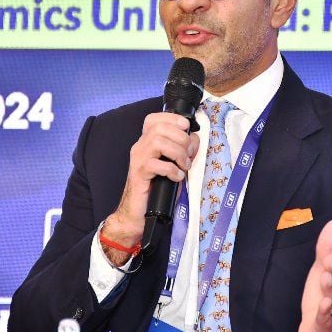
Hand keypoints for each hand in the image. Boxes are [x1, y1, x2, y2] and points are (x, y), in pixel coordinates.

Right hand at [101, 112, 198, 264]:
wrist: (137, 213)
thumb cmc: (157, 189)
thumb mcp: (174, 165)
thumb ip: (183, 150)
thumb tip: (194, 139)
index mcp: (147, 142)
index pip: (154, 118)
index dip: (172, 118)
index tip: (186, 128)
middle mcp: (140, 147)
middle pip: (160, 127)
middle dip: (181, 139)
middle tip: (188, 156)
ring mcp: (138, 159)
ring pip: (158, 142)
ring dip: (177, 153)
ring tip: (183, 166)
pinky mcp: (139, 174)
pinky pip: (156, 164)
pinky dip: (172, 169)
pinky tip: (176, 177)